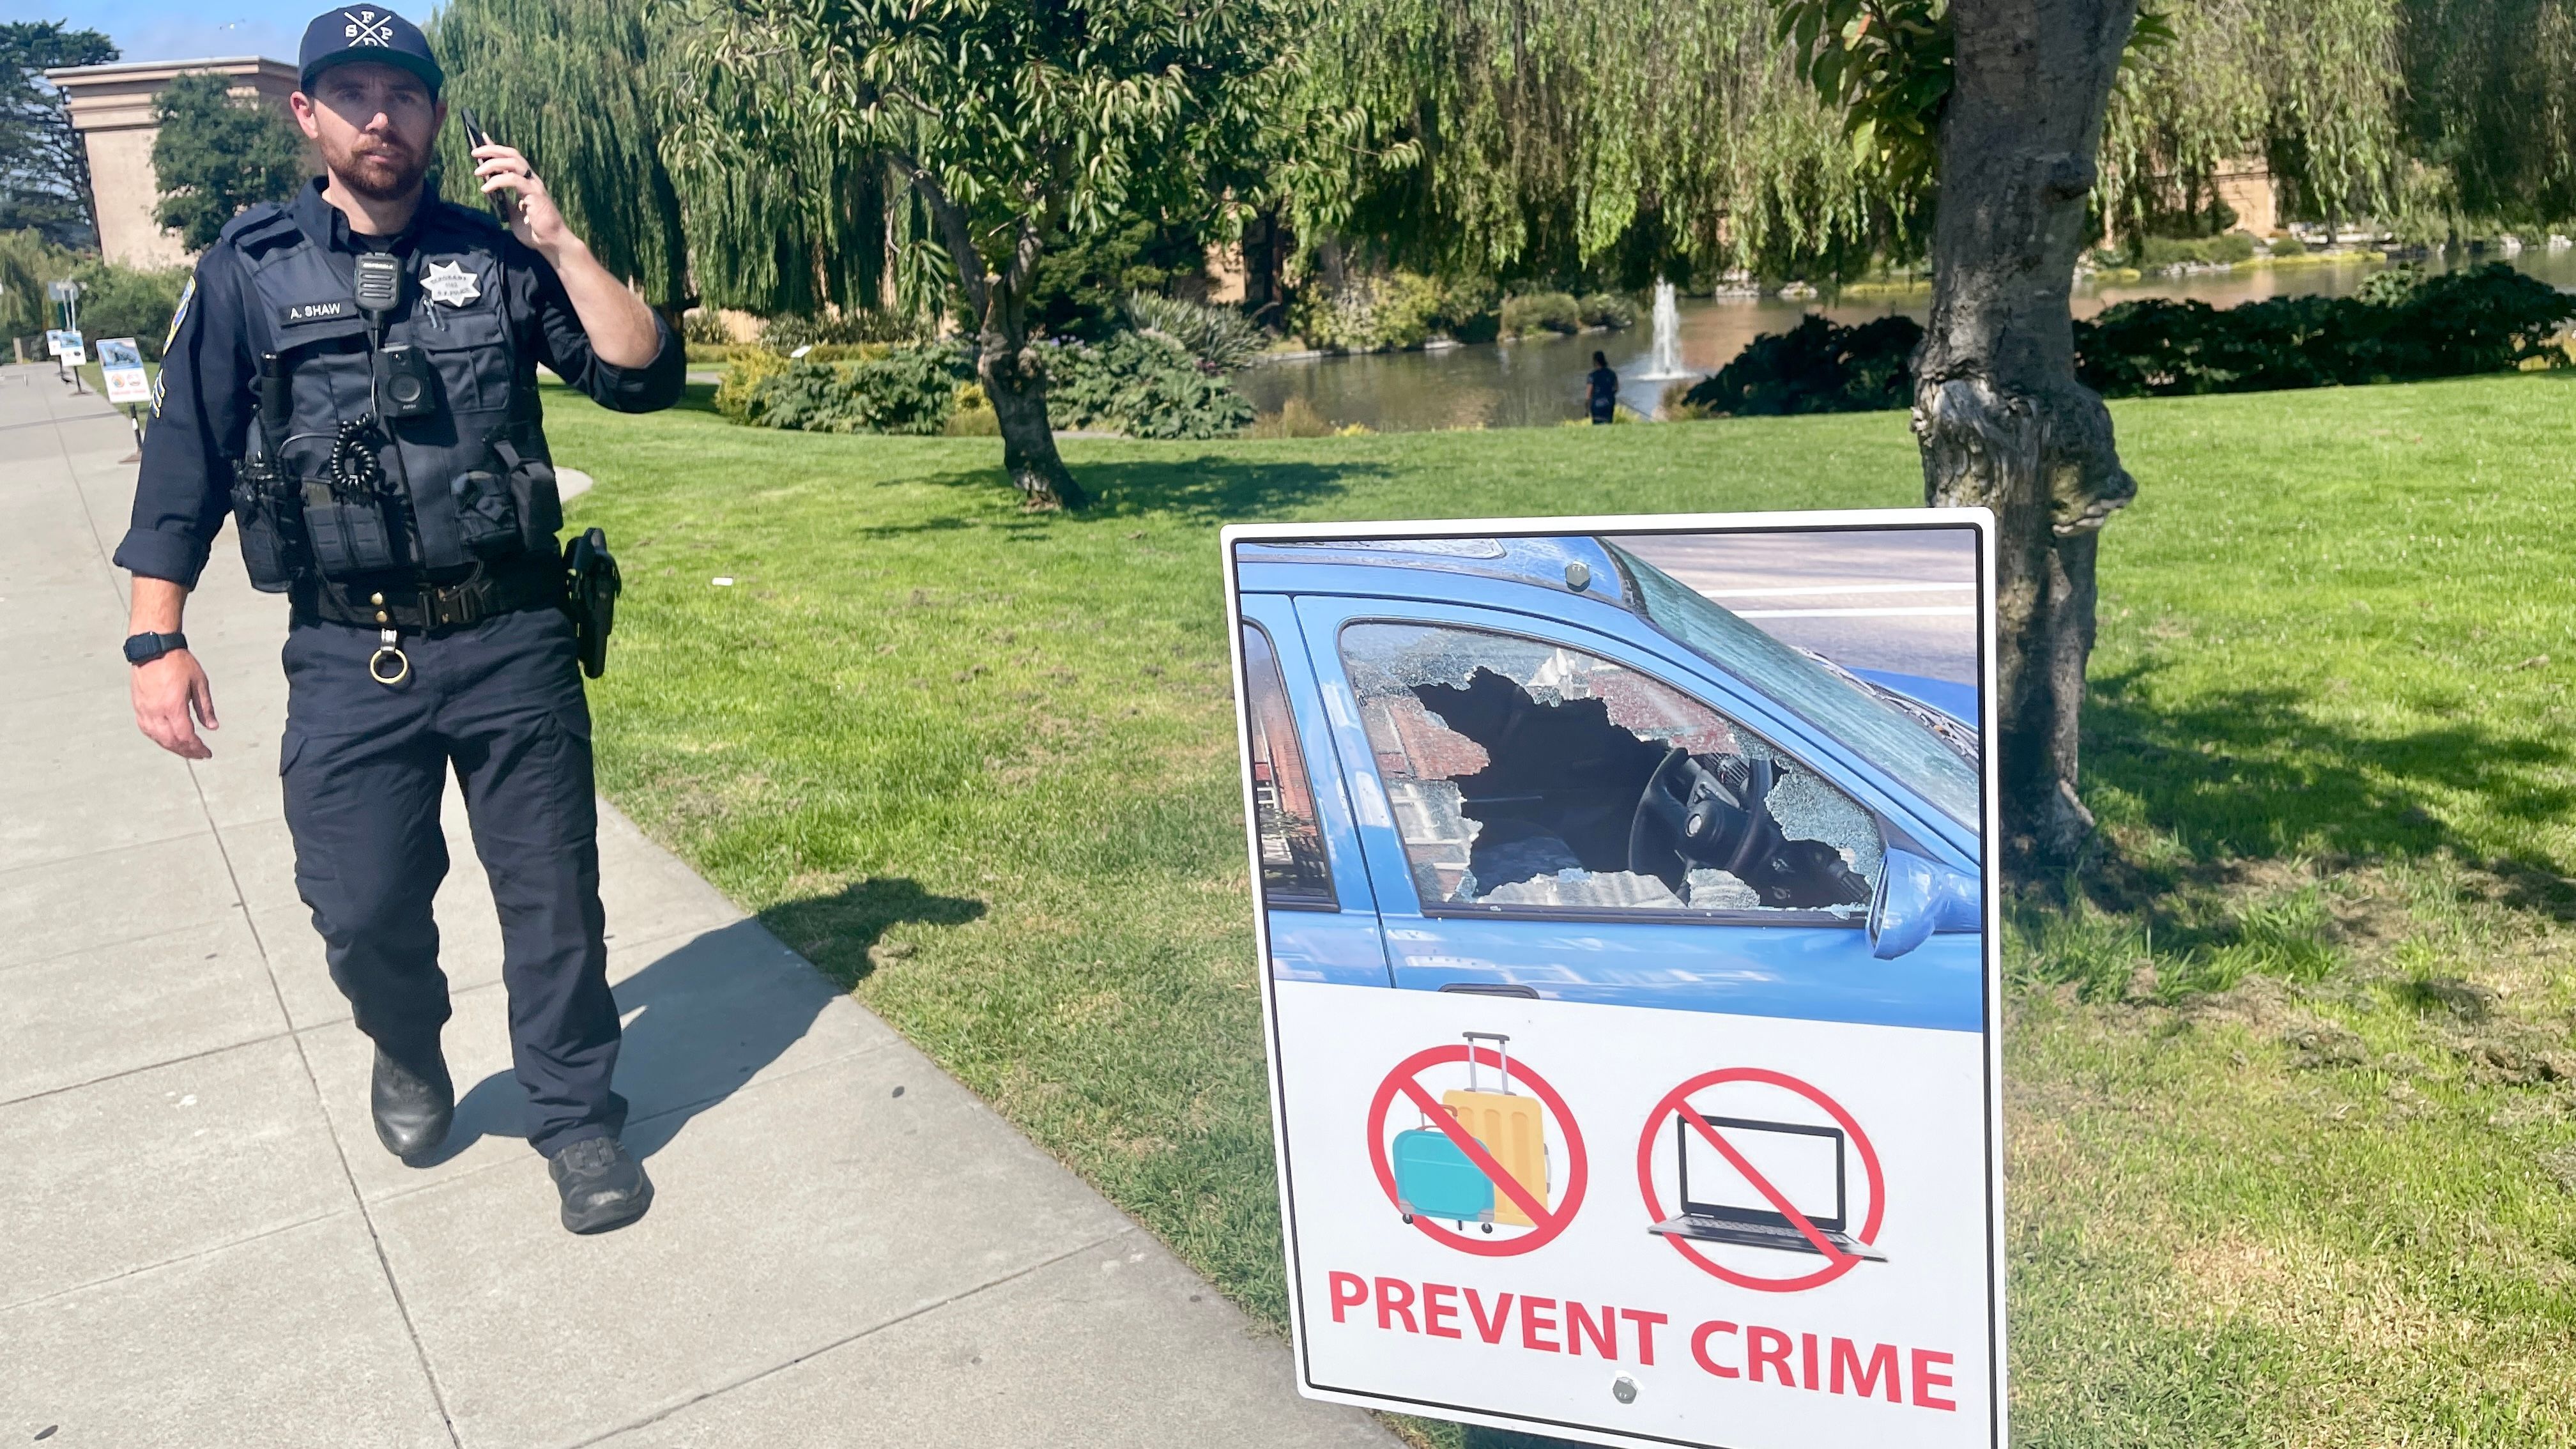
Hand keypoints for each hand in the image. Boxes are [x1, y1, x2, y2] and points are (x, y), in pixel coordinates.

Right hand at [132, 650, 218, 759]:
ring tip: (186, 750)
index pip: (185, 736)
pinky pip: (146, 729)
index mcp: (173, 706)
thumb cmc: (178, 662)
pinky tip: (167, 739)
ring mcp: (144, 709)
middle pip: (171, 741)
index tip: (206, 753)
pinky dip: (158, 738)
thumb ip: (205, 707)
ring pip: (157, 738)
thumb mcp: (199, 683)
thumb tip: (212, 727)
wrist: (154, 648)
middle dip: (186, 751)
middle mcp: (156, 711)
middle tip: (199, 755)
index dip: (196, 748)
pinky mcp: (137, 706)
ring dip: (172, 747)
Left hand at [472, 142, 576, 260]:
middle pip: (512, 154)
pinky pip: (513, 180)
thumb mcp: (512, 212)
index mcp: (526, 182)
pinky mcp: (535, 193)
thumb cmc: (533, 230)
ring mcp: (534, 185)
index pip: (510, 159)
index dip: (495, 148)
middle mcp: (531, 179)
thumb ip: (503, 199)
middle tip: (474, 153)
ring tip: (477, 172)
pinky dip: (497, 181)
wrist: (551, 242)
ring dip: (493, 164)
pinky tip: (486, 189)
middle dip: (492, 150)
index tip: (481, 138)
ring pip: (513, 163)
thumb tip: (488, 188)